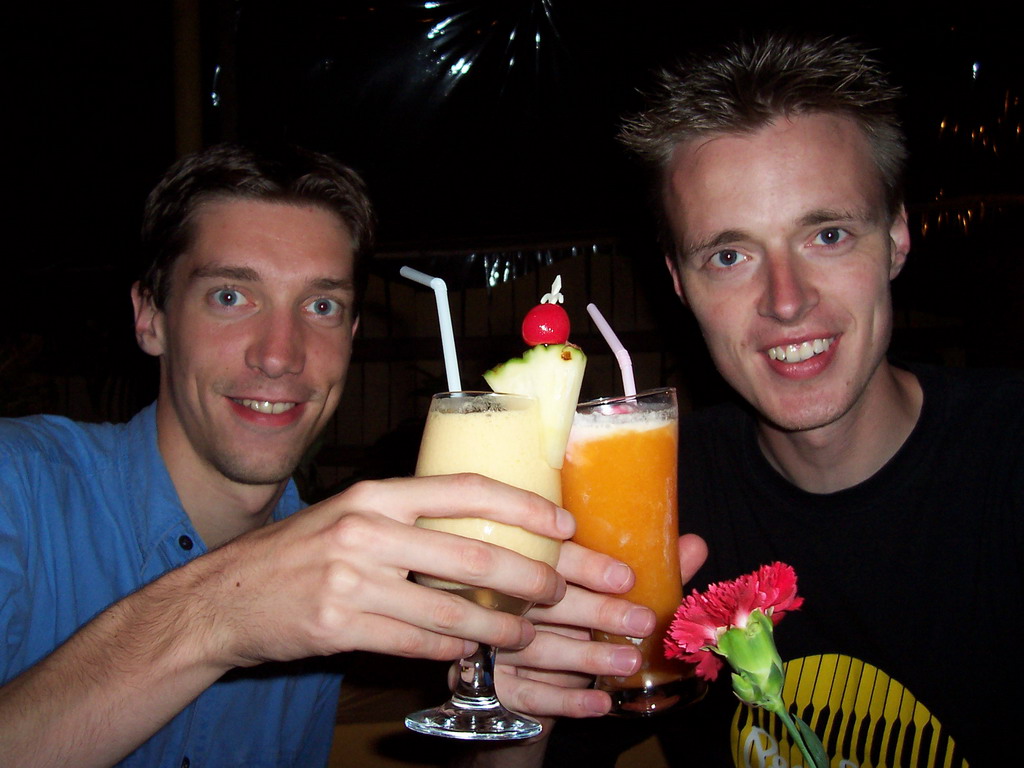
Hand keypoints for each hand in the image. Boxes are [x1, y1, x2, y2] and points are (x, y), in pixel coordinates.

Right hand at [198, 474, 575, 667]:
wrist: (222, 597)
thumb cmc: (297, 551)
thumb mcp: (348, 513)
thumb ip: (405, 516)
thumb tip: (476, 525)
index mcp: (375, 494)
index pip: (464, 489)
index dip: (522, 505)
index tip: (562, 524)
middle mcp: (367, 531)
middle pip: (471, 555)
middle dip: (528, 577)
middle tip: (558, 592)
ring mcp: (351, 581)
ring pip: (449, 611)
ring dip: (497, 628)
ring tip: (524, 635)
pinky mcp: (338, 627)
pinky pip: (414, 644)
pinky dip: (449, 652)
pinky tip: (468, 654)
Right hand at [490, 533, 708, 718]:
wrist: (517, 669)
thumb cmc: (569, 613)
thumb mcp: (600, 588)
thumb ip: (646, 569)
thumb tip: (695, 545)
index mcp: (529, 560)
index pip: (553, 555)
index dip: (588, 565)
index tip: (625, 577)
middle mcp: (506, 597)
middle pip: (550, 602)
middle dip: (598, 612)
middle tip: (642, 621)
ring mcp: (496, 641)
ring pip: (541, 648)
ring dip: (589, 657)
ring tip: (631, 662)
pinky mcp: (497, 683)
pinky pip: (530, 694)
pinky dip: (568, 700)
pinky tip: (601, 703)